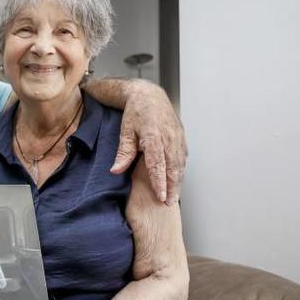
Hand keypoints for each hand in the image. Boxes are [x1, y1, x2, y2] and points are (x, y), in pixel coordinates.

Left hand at [111, 80, 185, 205]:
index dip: (160, 181)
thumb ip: (123, 152)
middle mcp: (169, 137)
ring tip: (174, 198)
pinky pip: (183, 158)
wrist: (150, 95)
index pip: (158, 164)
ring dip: (178, 182)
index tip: (160, 196)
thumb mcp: (125, 131)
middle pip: (173, 167)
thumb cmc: (135, 113)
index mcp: (154, 136)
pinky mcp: (182, 137)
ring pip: (180, 164)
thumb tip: (116, 171)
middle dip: (172, 187)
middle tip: (169, 204)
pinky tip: (178, 182)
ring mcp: (178, 137)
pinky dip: (181, 171)